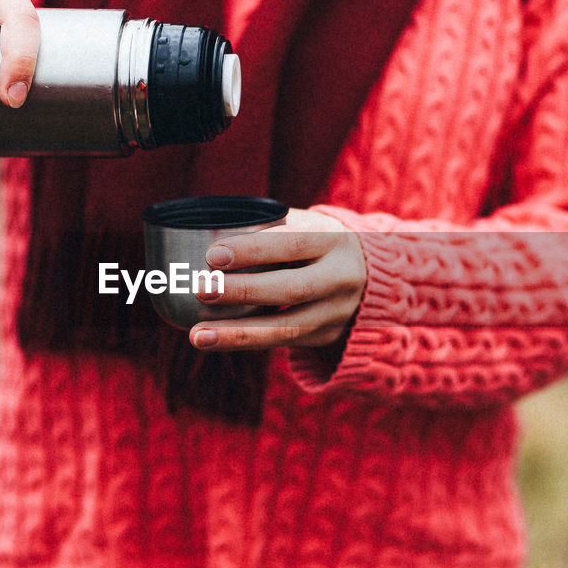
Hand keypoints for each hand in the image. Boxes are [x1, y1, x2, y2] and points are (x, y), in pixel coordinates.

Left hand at [189, 209, 366, 350]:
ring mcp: (336, 312)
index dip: (253, 249)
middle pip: (291, 289)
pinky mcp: (325, 337)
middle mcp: (340, 277)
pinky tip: (213, 339)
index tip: (212, 255)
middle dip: (243, 291)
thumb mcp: (306, 225)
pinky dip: (244, 341)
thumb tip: (207, 232)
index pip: (292, 243)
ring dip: (237, 333)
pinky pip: (281, 342)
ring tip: (198, 335)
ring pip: (285, 328)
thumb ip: (269, 227)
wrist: (369, 276)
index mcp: (333, 239)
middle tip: (201, 290)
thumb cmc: (316, 244)